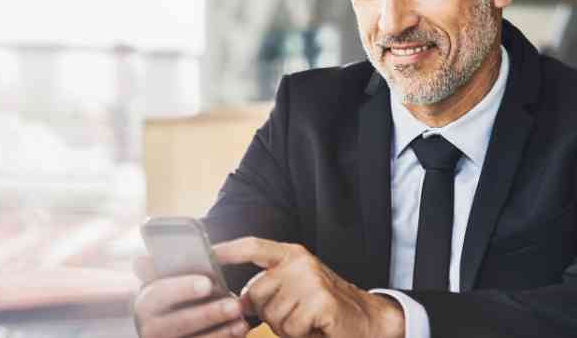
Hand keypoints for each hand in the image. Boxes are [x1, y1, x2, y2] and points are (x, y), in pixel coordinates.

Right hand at [132, 256, 248, 337]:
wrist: (170, 326)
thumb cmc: (173, 296)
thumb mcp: (163, 282)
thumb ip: (157, 270)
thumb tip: (140, 261)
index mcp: (145, 303)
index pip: (159, 294)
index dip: (183, 288)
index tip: (207, 283)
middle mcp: (149, 328)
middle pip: (180, 322)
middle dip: (209, 313)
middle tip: (234, 305)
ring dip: (221, 331)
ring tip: (241, 320)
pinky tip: (239, 330)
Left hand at [214, 237, 403, 337]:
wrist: (368, 319)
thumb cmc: (325, 306)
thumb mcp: (296, 289)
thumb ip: (269, 287)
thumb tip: (239, 301)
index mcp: (291, 254)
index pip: (253, 246)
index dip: (228, 249)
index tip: (208, 253)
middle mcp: (299, 262)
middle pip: (256, 293)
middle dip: (268, 313)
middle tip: (295, 315)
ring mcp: (310, 279)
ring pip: (272, 315)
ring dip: (286, 327)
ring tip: (307, 321)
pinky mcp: (319, 300)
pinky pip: (290, 328)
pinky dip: (300, 335)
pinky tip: (316, 327)